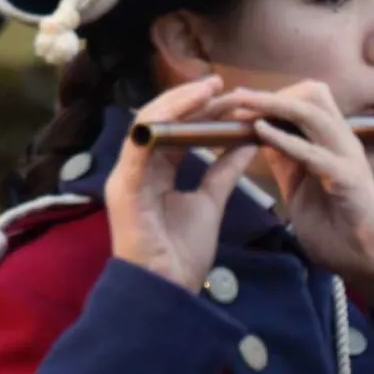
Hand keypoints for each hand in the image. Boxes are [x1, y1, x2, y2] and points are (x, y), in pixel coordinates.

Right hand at [105, 77, 255, 292]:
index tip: (228, 94)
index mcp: (154, 172)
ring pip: (148, 124)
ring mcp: (127, 176)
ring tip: (208, 89)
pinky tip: (187, 109)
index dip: (198, 110)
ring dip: (178, 104)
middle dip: (188, 99)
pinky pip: (141, 146)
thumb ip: (225, 170)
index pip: (174, 130)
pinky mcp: (125, 187)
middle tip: (218, 83)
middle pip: (159, 121)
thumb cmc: (183, 252)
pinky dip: (163, 124)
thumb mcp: (211, 202)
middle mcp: (137, 168)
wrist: (168, 291)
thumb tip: (249, 140)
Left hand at [213, 81, 373, 287]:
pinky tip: (260, 133)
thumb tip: (262, 137)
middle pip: (311, 95)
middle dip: (270, 94)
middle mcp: (342, 142)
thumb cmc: (338, 230)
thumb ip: (286, 162)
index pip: (306, 100)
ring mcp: (347, 157)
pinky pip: (313, 152)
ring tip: (244, 107)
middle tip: (236, 99)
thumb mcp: (301, 188)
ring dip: (274, 105)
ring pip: (312, 113)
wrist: (372, 263)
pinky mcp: (348, 178)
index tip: (239, 99)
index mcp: (332, 143)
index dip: (273, 96)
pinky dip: (284, 139)